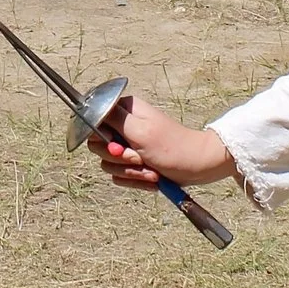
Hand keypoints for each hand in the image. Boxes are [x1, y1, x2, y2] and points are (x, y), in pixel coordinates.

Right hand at [89, 93, 238, 189]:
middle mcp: (124, 126)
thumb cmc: (173, 147)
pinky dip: (136, 181)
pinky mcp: (134, 165)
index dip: (102, 140)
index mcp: (124, 111)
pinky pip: (121, 177)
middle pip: (98, 147)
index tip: (118, 148)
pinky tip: (153, 179)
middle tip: (139, 159)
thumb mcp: (140, 131)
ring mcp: (128, 146)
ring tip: (152, 172)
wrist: (198, 167)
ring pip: (109, 165)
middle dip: (120, 160)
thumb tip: (90, 106)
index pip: (93, 123)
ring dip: (131, 173)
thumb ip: (113, 119)